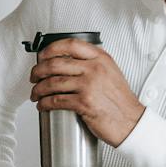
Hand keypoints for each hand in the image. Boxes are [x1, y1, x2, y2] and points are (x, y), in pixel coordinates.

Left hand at [29, 40, 144, 147]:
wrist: (131, 122)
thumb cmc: (121, 101)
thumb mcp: (111, 73)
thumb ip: (93, 64)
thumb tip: (69, 62)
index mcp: (100, 59)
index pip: (70, 45)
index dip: (51, 48)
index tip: (42, 55)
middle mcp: (94, 69)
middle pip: (56, 64)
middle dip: (38, 71)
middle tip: (34, 77)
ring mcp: (89, 85)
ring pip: (53, 83)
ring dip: (38, 89)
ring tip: (35, 94)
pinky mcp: (84, 103)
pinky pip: (56, 100)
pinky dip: (45, 103)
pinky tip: (42, 105)